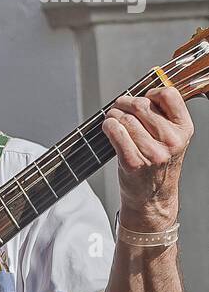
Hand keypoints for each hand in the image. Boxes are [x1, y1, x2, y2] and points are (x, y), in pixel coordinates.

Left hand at [102, 87, 193, 229]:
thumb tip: (143, 93)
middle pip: (142, 106)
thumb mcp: (171, 140)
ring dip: (114, 115)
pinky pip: (116, 133)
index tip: (142, 98)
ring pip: (126, 119)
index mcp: (183, 130)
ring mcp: (152, 153)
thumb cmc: (158, 167)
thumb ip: (163, 117)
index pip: (169, 95)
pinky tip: (108, 127)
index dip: (151, 92)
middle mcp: (171, 140)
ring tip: (112, 119)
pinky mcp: (133, 162)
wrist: (152, 199)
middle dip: (125, 103)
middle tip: (118, 107)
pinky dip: (108, 126)